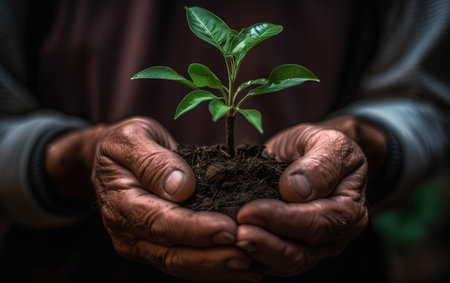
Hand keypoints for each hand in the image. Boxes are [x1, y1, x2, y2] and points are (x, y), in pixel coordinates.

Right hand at [46, 117, 261, 281]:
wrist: (110, 160)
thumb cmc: (124, 144)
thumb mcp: (133, 138)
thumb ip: (154, 162)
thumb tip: (181, 188)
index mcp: (121, 202)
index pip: (160, 222)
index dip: (195, 229)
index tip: (228, 229)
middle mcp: (127, 232)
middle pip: (172, 253)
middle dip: (212, 256)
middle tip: (249, 251)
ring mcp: (140, 245)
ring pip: (180, 265)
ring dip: (216, 267)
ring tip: (251, 264)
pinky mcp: (153, 249)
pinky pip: (184, 263)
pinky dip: (212, 268)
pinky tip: (240, 267)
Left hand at [235, 116, 386, 276]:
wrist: (311, 153)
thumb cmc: (321, 146)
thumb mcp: (329, 142)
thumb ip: (320, 164)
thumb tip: (295, 190)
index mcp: (349, 211)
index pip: (318, 224)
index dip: (284, 220)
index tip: (251, 211)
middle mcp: (333, 237)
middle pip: (301, 253)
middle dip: (266, 243)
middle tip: (236, 231)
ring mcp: (311, 248)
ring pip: (284, 264)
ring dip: (255, 254)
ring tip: (230, 240)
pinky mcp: (288, 249)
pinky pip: (270, 262)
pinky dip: (250, 257)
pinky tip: (229, 246)